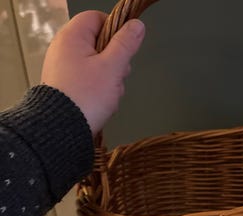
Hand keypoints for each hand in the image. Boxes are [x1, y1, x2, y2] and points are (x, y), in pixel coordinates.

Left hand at [41, 11, 144, 135]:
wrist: (64, 128)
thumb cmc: (85, 97)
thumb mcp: (112, 67)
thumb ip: (126, 44)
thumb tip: (136, 25)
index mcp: (72, 37)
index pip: (97, 18)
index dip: (115, 29)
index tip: (125, 47)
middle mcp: (64, 49)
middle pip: (100, 43)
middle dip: (115, 61)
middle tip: (117, 76)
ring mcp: (64, 68)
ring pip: (98, 64)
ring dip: (110, 78)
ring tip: (108, 94)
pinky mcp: (67, 85)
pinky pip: (90, 80)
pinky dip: (100, 89)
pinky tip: (102, 101)